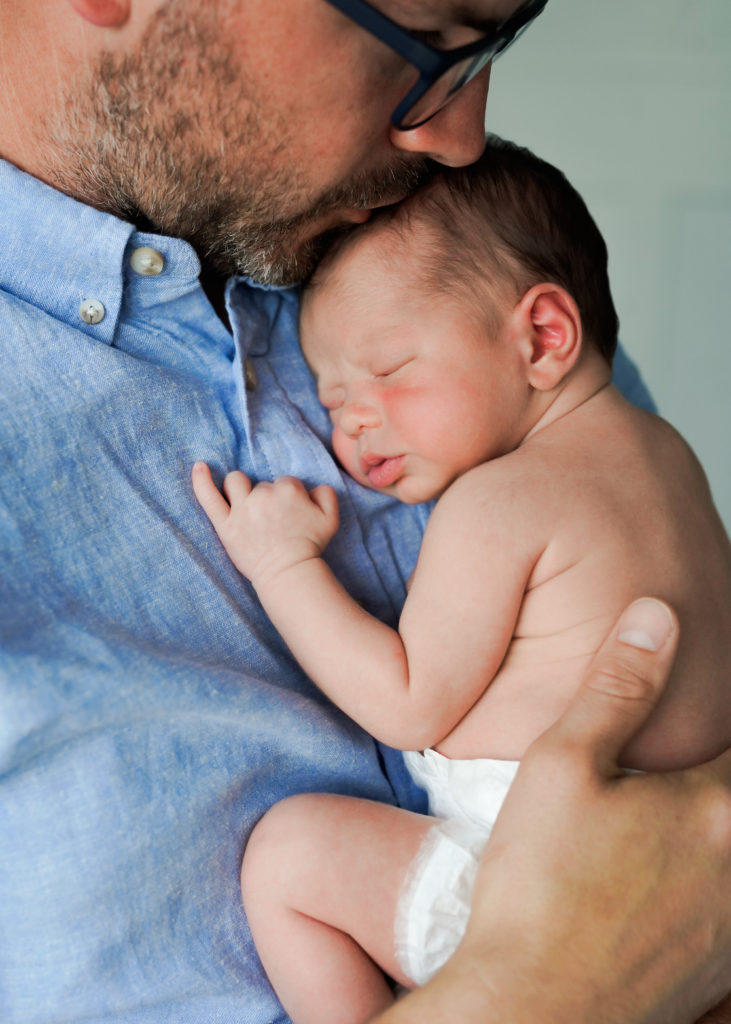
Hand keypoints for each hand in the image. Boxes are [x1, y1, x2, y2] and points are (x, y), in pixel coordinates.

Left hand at [191, 463, 338, 586]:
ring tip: (248, 507)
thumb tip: (312, 488)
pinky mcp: (225, 524)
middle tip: (273, 523)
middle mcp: (263, 494)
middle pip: (261, 484)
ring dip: (241, 488)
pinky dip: (201, 480)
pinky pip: (208, 496)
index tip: (289, 516)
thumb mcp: (331, 518)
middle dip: (267, 498)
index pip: (284, 482)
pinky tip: (199, 466)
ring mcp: (242, 509)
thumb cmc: (311, 546)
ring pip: (236, 482)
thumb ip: (326, 494)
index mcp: (288, 489)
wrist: (289, 572)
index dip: (288, 499)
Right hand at [375, 598, 730, 1023]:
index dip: (721, 704)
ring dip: (712, 824)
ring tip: (660, 821)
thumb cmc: (541, 885)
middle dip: (710, 772)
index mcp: (718, 809)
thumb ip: (615, 686)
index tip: (685, 731)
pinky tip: (662, 873)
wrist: (535, 1010)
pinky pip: (726, 900)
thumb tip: (657, 615)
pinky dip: (710, 877)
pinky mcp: (717, 968)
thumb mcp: (561, 766)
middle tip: (642, 785)